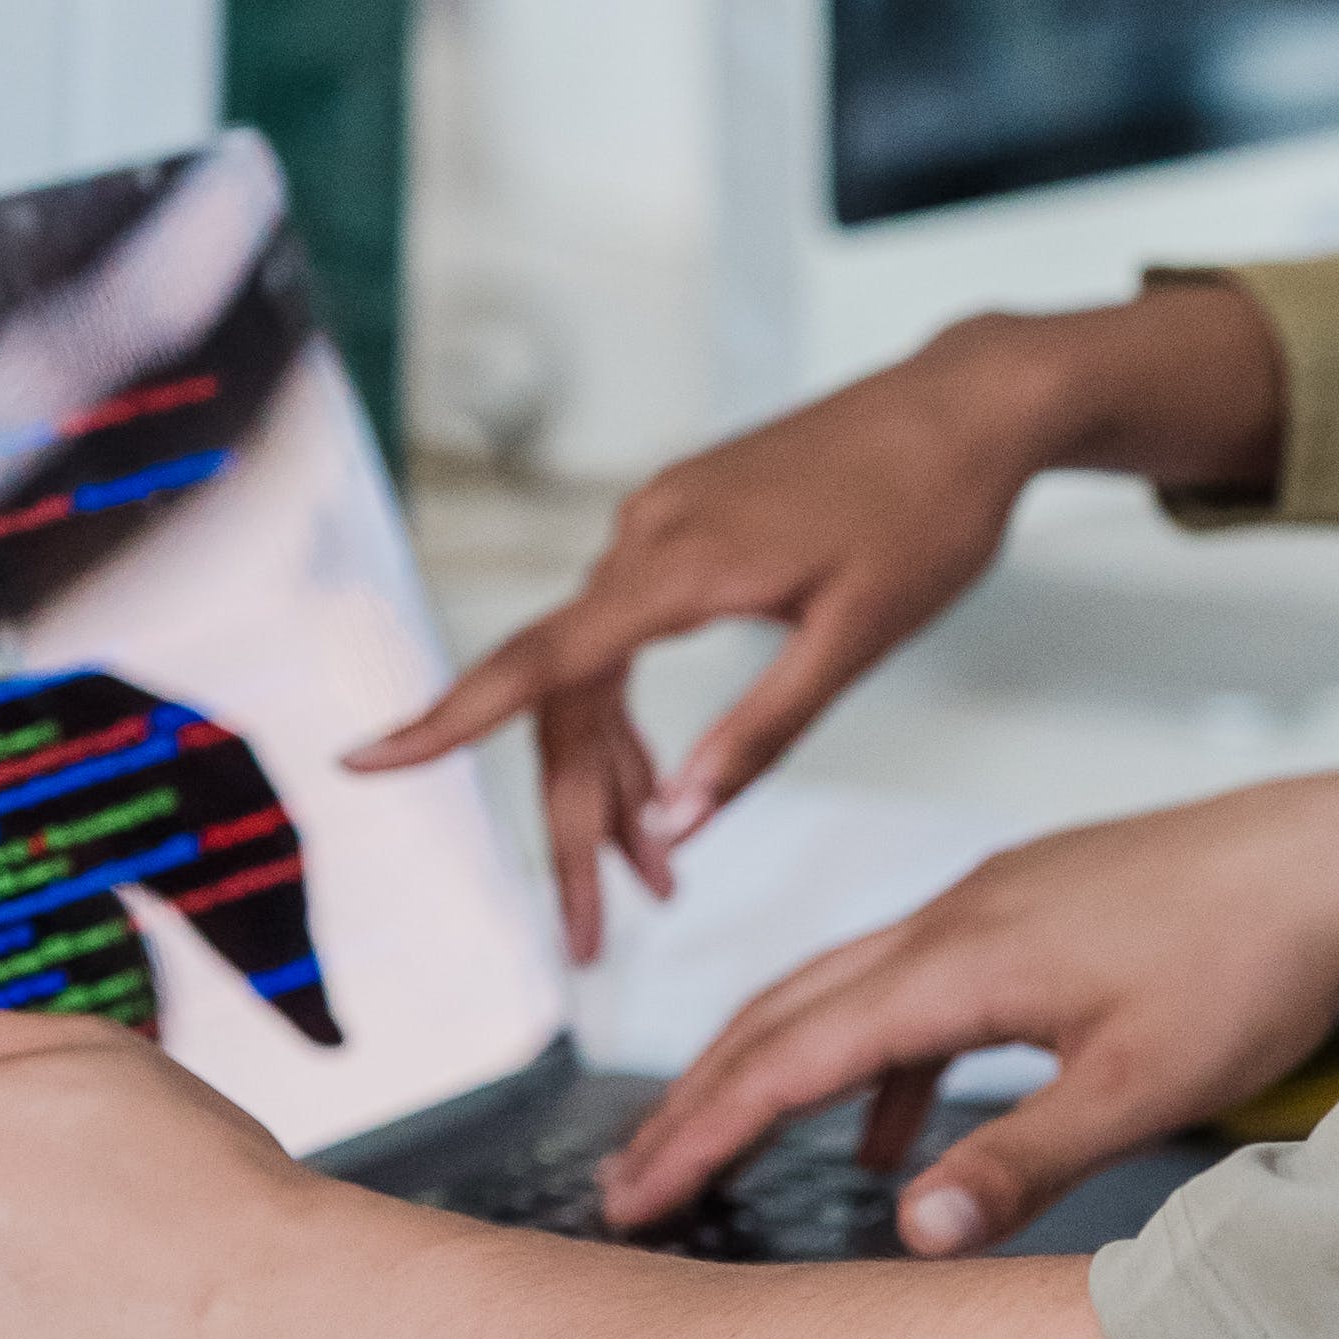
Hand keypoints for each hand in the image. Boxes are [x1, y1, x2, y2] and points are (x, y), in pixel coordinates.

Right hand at [348, 282, 1287, 964]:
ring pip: (596, 672)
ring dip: (611, 777)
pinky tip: (665, 783)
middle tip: (590, 933)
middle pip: (567, 696)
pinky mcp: (686, 521)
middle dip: (574, 819)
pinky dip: (635, 716)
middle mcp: (649, 534)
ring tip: (653, 883)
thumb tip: (672, 823)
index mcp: (682, 566)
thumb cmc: (930, 515)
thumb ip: (761, 734)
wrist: (970, 404)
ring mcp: (662, 521)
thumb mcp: (858, 642)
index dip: (448, 718)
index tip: (368, 760)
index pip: (540, 661)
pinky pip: (626, 634)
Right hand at [592, 731, 1338, 1249]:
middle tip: (636, 1178)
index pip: (790, 1054)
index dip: (700, 1128)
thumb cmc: (1258, 962)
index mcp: (963, 960)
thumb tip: (908, 1229)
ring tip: (731, 1152)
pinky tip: (896, 1128)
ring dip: (782, 1068)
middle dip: (703, 1096)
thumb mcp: (1142, 1083)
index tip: (630, 1194)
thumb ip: (1021, 1160)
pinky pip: (919, 982)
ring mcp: (997, 900)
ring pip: (848, 988)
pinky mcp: (1039, 904)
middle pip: (788, 1008)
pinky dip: (880, 1055)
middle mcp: (958, 915)